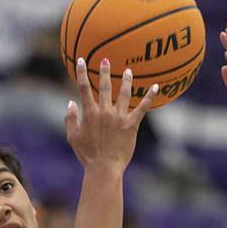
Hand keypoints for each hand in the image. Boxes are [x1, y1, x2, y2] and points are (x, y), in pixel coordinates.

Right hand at [65, 57, 158, 173]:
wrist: (104, 167)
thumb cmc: (87, 154)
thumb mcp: (72, 137)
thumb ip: (70, 118)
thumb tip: (70, 103)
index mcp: (89, 113)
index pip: (84, 88)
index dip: (81, 72)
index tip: (81, 60)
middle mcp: (104, 111)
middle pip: (105, 86)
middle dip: (105, 71)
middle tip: (105, 60)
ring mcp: (119, 117)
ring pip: (124, 93)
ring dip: (126, 80)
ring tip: (128, 71)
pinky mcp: (131, 124)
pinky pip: (143, 108)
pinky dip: (150, 96)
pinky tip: (156, 87)